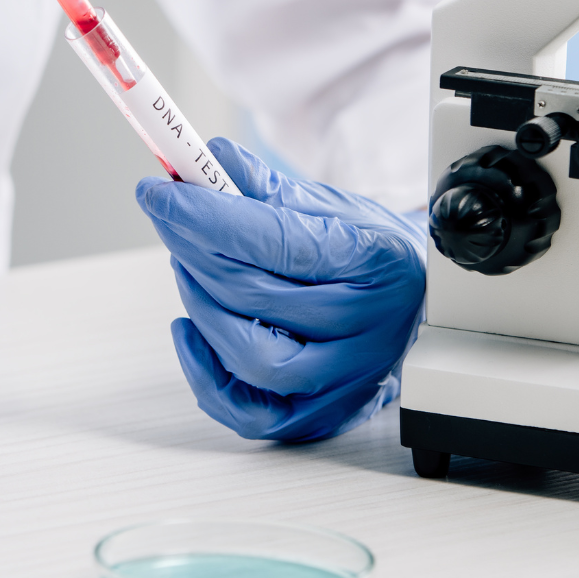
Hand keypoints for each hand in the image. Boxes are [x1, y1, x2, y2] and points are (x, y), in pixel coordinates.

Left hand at [135, 138, 425, 441]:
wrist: (418, 303)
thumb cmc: (370, 251)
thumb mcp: (331, 205)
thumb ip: (266, 188)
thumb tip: (211, 161)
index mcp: (376, 263)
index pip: (275, 241)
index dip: (206, 215)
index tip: (159, 191)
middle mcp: (368, 329)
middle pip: (253, 297)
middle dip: (193, 249)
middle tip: (168, 216)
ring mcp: (346, 380)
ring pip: (248, 357)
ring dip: (199, 304)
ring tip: (190, 266)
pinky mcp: (322, 416)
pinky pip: (249, 412)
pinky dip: (205, 372)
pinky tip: (191, 329)